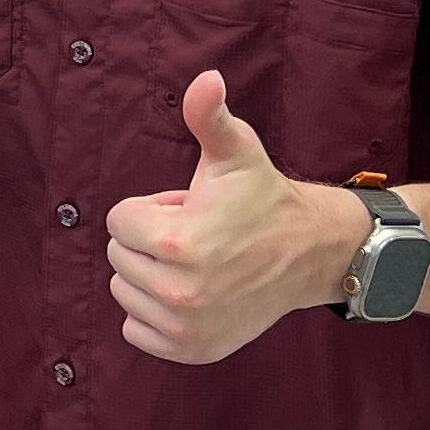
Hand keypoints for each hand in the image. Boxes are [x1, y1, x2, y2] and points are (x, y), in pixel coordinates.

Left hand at [103, 71, 357, 366]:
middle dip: (151, 240)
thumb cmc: (263, 198)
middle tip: (197, 234)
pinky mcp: (193, 350)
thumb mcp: (236, 151)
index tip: (188, 209)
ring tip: (198, 261)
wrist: (311, 253)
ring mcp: (187, 327)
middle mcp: (179, 292)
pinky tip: (189, 294)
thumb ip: (209, 116)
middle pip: (120, 256)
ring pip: (125, 292)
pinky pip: (137, 331)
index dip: (150, 209)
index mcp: (178, 243)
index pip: (119, 222)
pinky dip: (152, 314)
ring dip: (151, 274)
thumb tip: (207, 79)